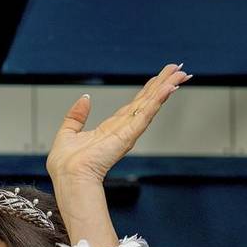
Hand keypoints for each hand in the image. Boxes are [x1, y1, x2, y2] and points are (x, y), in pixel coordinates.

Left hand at [47, 63, 190, 186]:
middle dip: (162, 85)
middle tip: (178, 69)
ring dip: (165, 88)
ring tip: (181, 73)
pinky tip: (169, 87)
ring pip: (150, 105)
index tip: (158, 78)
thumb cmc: (66, 166)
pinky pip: (145, 114)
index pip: (133, 106)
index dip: (147, 91)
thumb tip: (85, 99)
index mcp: (110, 130)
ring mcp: (127, 132)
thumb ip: (76, 116)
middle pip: (146, 102)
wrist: (68, 177)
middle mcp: (122, 130)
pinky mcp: (128, 135)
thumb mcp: (67, 133)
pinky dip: (158, 100)